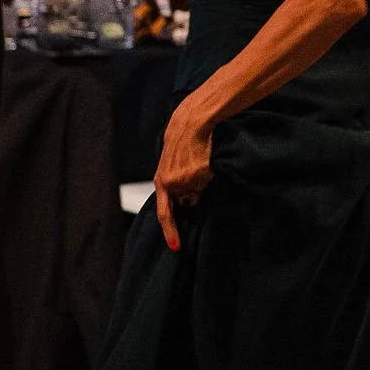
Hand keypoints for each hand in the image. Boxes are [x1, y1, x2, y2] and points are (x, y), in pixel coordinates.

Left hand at [153, 101, 214, 251]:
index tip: (176, 247)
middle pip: (187, 202)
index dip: (170, 231)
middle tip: (192, 174)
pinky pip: (208, 184)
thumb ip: (173, 186)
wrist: (191, 123)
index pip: (164, 213)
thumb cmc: (179, 144)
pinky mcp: (205, 173)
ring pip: (199, 193)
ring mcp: (190, 178)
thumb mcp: (168, 166)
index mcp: (161, 182)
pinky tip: (204, 162)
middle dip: (191, 195)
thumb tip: (187, 202)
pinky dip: (208, 177)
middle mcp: (175, 183)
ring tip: (197, 164)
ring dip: (200, 185)